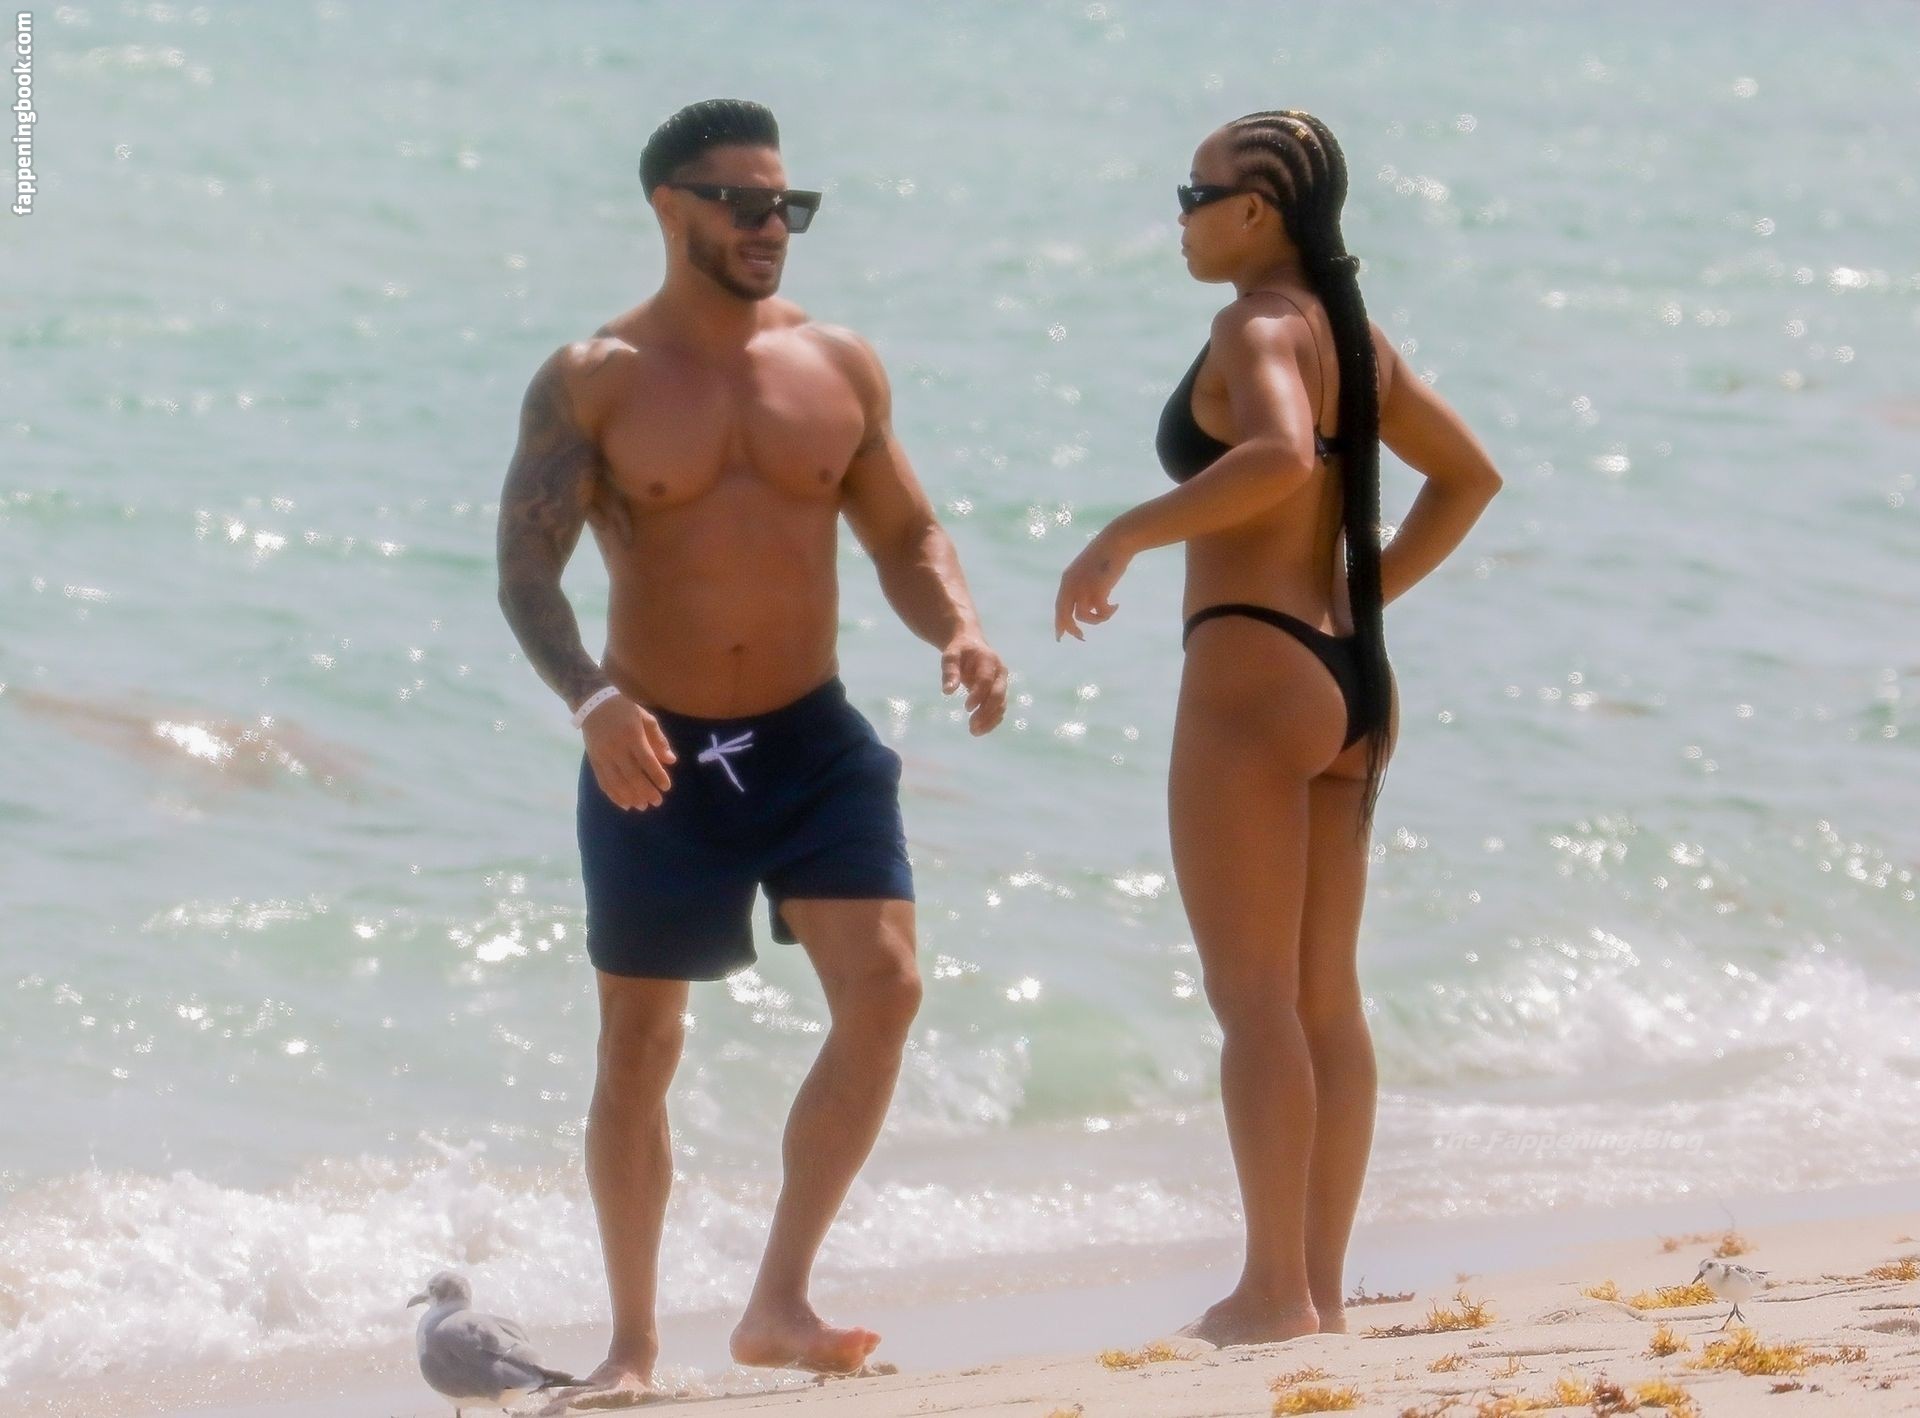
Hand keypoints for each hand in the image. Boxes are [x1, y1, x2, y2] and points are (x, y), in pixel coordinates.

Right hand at [579, 693, 676, 809]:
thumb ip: (659, 739)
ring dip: (630, 797)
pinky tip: (624, 804)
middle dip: (645, 791)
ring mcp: (603, 756)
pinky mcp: (594, 761)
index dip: (657, 775)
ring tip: (642, 806)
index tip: (666, 787)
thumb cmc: (624, 710)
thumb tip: (671, 760)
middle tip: (657, 802)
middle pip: (632, 775)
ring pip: (617, 782)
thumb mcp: (646, 718)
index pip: (647, 760)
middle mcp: (617, 748)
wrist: (593, 703)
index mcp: (632, 736)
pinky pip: (603, 782)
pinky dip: (613, 795)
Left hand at [940, 633, 1008, 734]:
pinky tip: (980, 729)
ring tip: (974, 731)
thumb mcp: (950, 655)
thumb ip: (950, 671)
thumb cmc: (960, 650)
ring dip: (990, 720)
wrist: (972, 644)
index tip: (966, 708)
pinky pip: (1000, 709)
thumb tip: (947, 692)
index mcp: (989, 660)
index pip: (986, 680)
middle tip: (971, 726)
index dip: (978, 695)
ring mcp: (1002, 683)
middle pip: (998, 695)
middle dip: (986, 712)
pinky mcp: (1000, 692)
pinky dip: (992, 720)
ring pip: (1001, 704)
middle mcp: (1000, 673)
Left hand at [1054, 528, 1130, 640]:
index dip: (1059, 622)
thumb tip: (1091, 605)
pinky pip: (1100, 611)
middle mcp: (1071, 586)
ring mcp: (1084, 588)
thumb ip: (1085, 588)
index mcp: (1067, 580)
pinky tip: (1116, 606)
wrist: (1115, 542)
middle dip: (1072, 629)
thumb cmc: (1105, 555)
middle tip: (1081, 638)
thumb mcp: (1088, 572)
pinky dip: (1108, 612)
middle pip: (1065, 615)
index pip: (1059, 606)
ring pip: (1083, 616)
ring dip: (1096, 620)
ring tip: (1108, 612)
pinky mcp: (1097, 590)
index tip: (1060, 636)